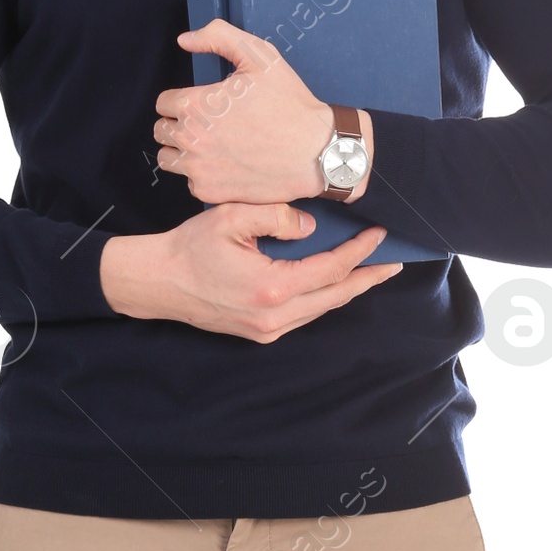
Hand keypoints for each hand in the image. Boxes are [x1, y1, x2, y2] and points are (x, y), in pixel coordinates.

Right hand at [99, 202, 399, 341]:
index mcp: (271, 288)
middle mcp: (274, 318)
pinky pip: (304, 316)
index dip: (360, 252)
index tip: (379, 235)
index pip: (331, 269)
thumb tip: (312, 228)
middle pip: (336, 297)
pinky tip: (333, 284)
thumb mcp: (232, 218)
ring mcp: (267, 331)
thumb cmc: (190, 248)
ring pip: (321, 310)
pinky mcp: (259, 334)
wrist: (157, 283)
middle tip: (394, 263)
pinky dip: (323, 298)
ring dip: (347, 290)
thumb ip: (278, 216)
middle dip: (367, 278)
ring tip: (370, 272)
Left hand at [154, 18, 373, 205]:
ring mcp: (198, 170)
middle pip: (161, 131)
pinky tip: (225, 164)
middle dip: (179, 124)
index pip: (163, 103)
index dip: (183, 99)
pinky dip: (202, 175)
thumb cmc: (289, 104)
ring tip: (211, 144)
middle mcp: (190, 140)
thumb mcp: (260, 55)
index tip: (204, 104)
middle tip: (208, 124)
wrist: (316, 152)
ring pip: (169, 159)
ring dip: (183, 151)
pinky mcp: (210, 193)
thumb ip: (217, 36)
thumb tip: (185, 40)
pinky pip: (190, 182)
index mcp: (194, 105)